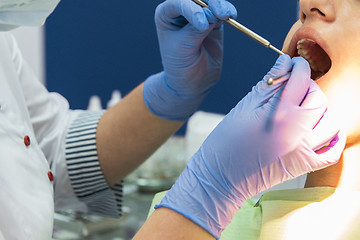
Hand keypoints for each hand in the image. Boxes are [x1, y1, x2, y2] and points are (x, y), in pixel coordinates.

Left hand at [143, 0, 236, 120]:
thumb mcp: (184, 47)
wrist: (191, 81)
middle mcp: (181, 10)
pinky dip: (227, 11)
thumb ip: (196, 30)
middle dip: (210, 3)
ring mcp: (198, 14)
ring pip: (211, 2)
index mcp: (166, 14)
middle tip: (220, 14)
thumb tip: (212, 13)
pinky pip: (221, 11)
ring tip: (227, 15)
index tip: (202, 26)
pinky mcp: (213, 21)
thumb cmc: (180, 65)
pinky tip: (231, 16)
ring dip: (220, 6)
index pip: (178, 3)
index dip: (191, 10)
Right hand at [156, 55, 344, 237]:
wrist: (219, 177)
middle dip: (309, 87)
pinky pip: (332, 152)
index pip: (300, 80)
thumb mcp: (243, 108)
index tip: (294, 63)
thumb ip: (267, 84)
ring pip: (332, 122)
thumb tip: (283, 62)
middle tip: (295, 86)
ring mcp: (303, 151)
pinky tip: (324, 129)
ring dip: (322, 110)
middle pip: (319, 99)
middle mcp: (296, 132)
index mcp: (278, 114)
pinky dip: (334, 138)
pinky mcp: (303, 167)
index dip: (298, 66)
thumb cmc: (225, 142)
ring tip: (306, 108)